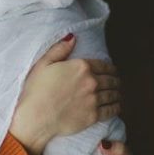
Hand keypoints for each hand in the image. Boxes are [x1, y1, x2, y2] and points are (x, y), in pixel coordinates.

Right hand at [9, 34, 120, 154]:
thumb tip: (72, 37)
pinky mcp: (93, 116)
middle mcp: (91, 81)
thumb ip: (60, 49)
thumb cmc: (36, 90)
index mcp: (81, 67)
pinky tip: (116, 106)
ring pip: (113, 94)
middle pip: (111, 79)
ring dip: (117, 93)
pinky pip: (111, 110)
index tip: (112, 70)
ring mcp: (94, 99)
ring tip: (117, 93)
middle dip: (115, 80)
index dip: (110, 68)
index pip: (103, 65)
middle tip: (116, 82)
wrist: (36, 117)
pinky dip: (116, 107)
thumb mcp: (44, 64)